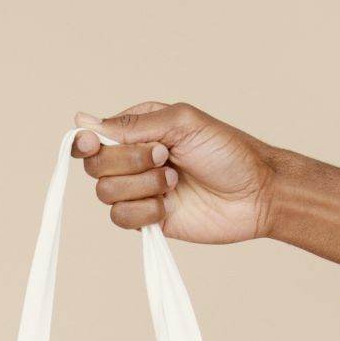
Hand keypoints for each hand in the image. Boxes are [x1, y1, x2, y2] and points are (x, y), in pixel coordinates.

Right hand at [71, 102, 277, 242]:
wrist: (256, 194)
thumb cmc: (227, 152)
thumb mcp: (181, 123)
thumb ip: (132, 125)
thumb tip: (83, 121)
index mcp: (138, 130)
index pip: (92, 136)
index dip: (87, 143)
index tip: (95, 143)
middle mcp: (133, 159)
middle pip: (95, 166)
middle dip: (130, 163)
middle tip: (166, 157)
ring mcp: (138, 190)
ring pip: (106, 193)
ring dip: (143, 187)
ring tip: (174, 181)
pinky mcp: (146, 219)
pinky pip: (121, 218)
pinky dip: (146, 211)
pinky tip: (170, 204)